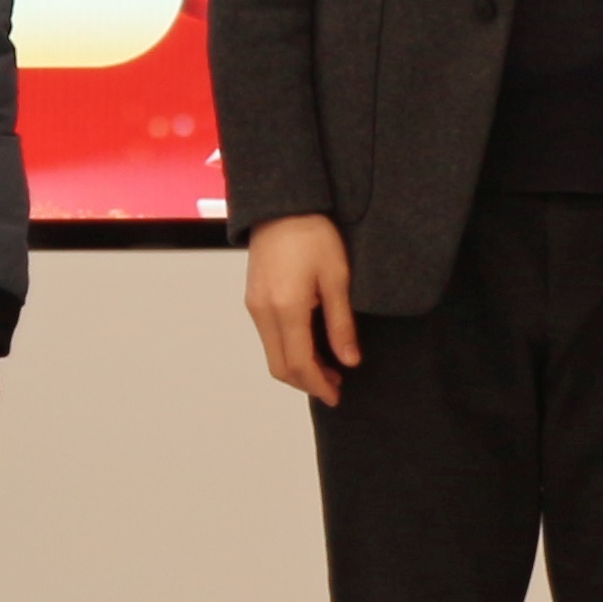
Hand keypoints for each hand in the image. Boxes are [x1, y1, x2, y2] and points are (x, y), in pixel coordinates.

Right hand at [243, 212, 359, 404]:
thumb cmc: (312, 234)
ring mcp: (254, 305)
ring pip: (272, 353)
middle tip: (335, 386)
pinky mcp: (253, 298)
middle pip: (280, 366)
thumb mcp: (337, 278)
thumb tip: (349, 360)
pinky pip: (268, 337)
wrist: (281, 206)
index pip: (299, 364)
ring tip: (327, 366)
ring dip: (297, 367)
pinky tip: (309, 344)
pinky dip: (288, 349)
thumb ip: (341, 324)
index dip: (318, 385)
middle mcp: (263, 312)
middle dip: (307, 382)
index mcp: (286, 308)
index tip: (337, 395)